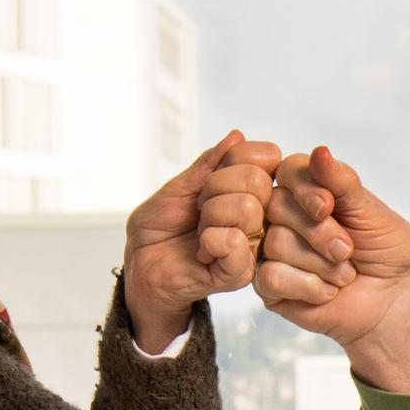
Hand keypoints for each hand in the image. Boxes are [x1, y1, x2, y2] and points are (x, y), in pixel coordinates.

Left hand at [122, 131, 281, 352]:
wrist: (141, 265)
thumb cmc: (160, 228)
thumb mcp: (179, 186)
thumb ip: (208, 163)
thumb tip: (237, 136)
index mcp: (250, 190)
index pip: (267, 156)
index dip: (234, 159)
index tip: (206, 181)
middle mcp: (260, 215)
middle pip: (257, 180)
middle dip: (214, 187)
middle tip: (199, 209)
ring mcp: (254, 244)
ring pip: (247, 209)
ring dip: (209, 217)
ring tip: (200, 232)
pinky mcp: (241, 272)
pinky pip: (235, 243)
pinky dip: (209, 241)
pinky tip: (201, 251)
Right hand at [255, 146, 409, 393]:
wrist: (392, 303)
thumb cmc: (386, 253)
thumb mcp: (372, 213)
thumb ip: (343, 183)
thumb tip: (320, 151)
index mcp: (309, 190)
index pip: (288, 170)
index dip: (306, 188)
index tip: (329, 207)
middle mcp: (285, 216)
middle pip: (276, 205)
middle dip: (319, 231)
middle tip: (347, 250)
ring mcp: (273, 249)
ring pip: (275, 242)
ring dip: (320, 263)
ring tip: (344, 274)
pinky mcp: (269, 285)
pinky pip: (270, 276)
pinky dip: (308, 286)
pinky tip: (328, 292)